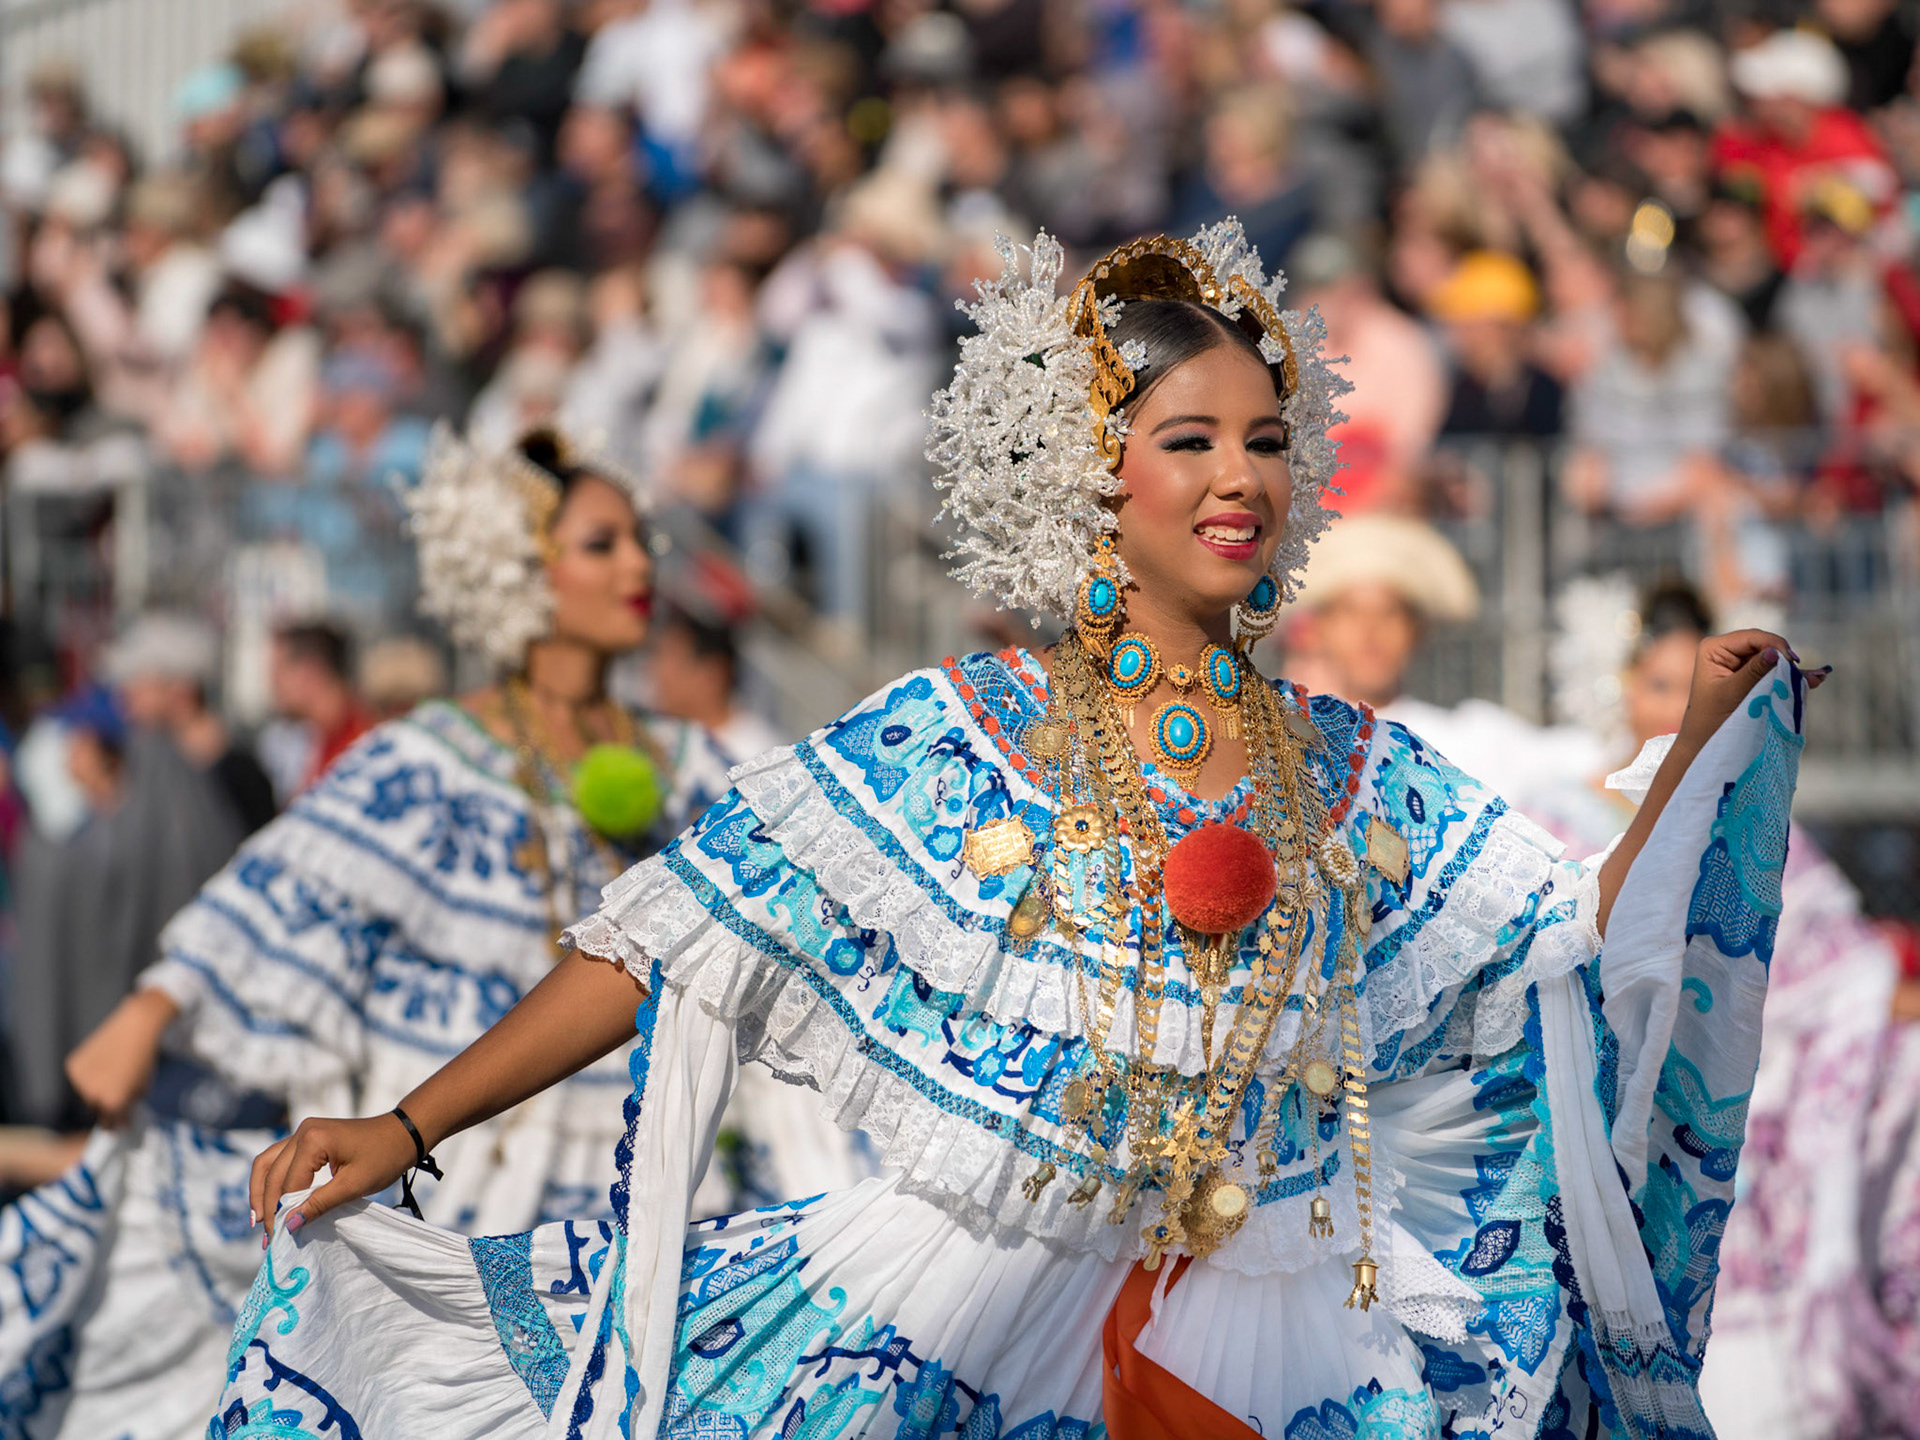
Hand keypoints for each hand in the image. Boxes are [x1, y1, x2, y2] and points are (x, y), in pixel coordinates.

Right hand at [65, 989, 176, 1126]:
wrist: (135, 1029)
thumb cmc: (143, 1058)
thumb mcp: (144, 1088)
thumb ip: (130, 1105)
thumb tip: (122, 1115)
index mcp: (113, 1103)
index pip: (110, 1124)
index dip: (117, 1123)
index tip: (121, 1121)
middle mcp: (93, 1095)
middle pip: (96, 1110)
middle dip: (106, 1107)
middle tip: (116, 1095)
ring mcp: (80, 1081)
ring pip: (86, 1095)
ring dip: (95, 1091)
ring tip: (111, 1074)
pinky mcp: (73, 1066)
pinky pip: (79, 1079)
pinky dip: (87, 1076)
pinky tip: (101, 1063)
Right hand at [251, 1113, 417, 1239]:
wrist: (404, 1134)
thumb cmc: (385, 1157)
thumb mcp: (353, 1186)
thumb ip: (318, 1204)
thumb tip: (289, 1225)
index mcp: (312, 1140)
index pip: (287, 1184)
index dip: (282, 1213)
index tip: (279, 1240)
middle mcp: (302, 1131)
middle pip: (272, 1173)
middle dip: (267, 1206)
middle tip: (268, 1238)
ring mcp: (303, 1131)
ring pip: (268, 1162)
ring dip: (262, 1191)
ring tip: (259, 1221)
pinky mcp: (308, 1136)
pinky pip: (280, 1159)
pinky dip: (273, 1180)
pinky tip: (271, 1201)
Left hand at [1677, 630, 1828, 748]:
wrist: (1705, 740)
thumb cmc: (1712, 717)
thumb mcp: (1733, 693)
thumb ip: (1755, 672)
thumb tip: (1775, 652)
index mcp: (1714, 648)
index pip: (1751, 637)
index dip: (1774, 645)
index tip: (1792, 661)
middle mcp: (1726, 650)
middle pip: (1764, 646)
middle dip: (1785, 659)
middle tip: (1802, 674)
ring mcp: (1740, 662)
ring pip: (1772, 660)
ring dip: (1792, 670)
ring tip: (1815, 678)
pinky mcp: (1751, 676)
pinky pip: (1774, 673)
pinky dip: (1790, 678)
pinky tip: (1813, 679)